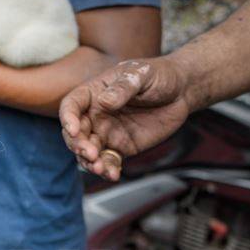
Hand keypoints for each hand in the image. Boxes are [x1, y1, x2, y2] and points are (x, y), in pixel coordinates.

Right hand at [59, 57, 191, 180]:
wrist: (181, 92)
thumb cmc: (158, 76)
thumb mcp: (142, 74)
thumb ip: (124, 87)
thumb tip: (104, 102)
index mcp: (94, 93)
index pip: (71, 106)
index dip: (68, 118)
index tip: (74, 130)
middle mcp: (96, 115)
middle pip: (76, 134)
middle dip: (79, 145)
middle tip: (91, 153)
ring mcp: (107, 132)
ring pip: (89, 152)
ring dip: (90, 162)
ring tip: (100, 168)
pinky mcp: (121, 147)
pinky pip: (109, 161)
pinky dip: (108, 170)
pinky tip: (113, 174)